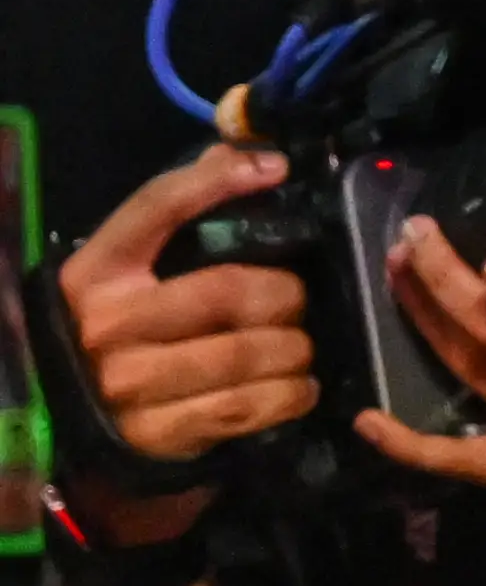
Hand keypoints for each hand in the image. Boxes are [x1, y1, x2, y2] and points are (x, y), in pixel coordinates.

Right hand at [54, 144, 312, 534]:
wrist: (86, 426)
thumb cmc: (128, 333)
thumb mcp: (134, 272)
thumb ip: (181, 211)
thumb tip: (247, 151)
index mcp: (96, 273)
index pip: (157, 208)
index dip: (218, 180)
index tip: (274, 168)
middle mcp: (106, 325)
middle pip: (229, 290)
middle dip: (285, 295)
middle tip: (295, 302)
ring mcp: (130, 384)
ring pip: (250, 352)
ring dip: (295, 348)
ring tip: (299, 346)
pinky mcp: (161, 434)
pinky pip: (252, 404)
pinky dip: (292, 392)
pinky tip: (299, 385)